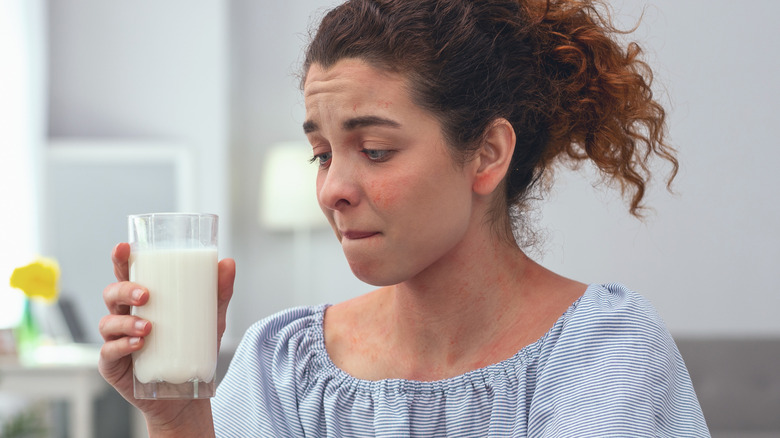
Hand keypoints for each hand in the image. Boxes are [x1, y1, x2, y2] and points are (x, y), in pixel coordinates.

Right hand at [98, 242, 234, 434]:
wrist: (187, 395)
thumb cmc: (192, 350)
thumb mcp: (210, 319)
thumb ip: (218, 292)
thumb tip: (228, 262)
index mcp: (142, 302)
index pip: (126, 275)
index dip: (121, 260)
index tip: (123, 247)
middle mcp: (125, 317)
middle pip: (111, 294)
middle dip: (124, 290)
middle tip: (146, 295)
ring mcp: (115, 341)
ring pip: (108, 322)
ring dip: (125, 322)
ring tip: (148, 328)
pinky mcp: (113, 366)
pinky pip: (108, 352)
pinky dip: (121, 346)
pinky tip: (138, 345)